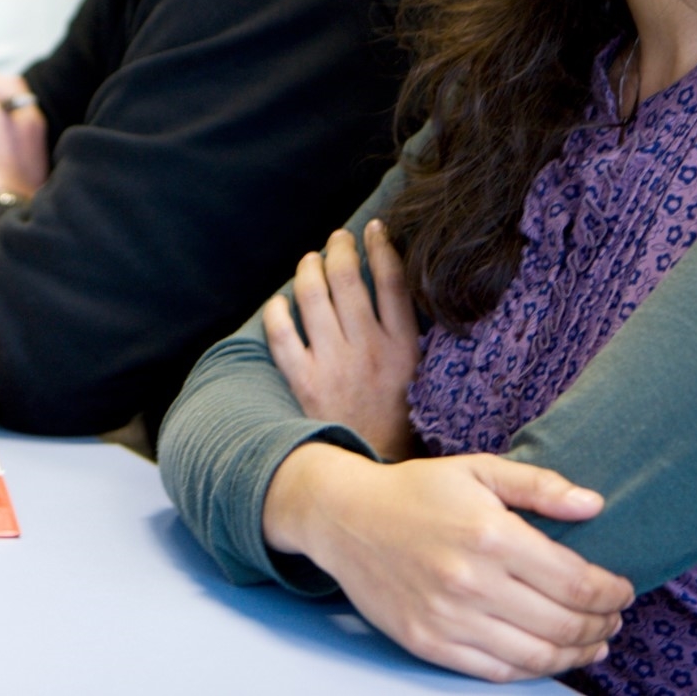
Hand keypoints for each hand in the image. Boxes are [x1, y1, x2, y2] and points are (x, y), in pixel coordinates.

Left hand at [263, 218, 419, 458]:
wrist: (376, 469)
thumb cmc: (399, 418)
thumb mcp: (420, 374)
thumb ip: (410, 333)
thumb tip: (399, 285)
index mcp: (403, 347)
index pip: (392, 281)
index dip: (381, 247)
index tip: (373, 228)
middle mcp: (368, 349)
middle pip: (347, 279)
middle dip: (339, 249)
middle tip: (337, 239)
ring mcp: (333, 364)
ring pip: (313, 296)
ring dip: (308, 268)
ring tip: (310, 259)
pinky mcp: (304, 382)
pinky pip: (281, 335)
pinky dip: (276, 311)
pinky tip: (279, 301)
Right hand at [266, 446, 633, 682]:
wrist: (343, 517)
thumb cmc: (416, 491)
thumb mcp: (477, 471)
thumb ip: (538, 485)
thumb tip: (594, 505)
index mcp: (490, 535)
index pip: (576, 583)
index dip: (611, 592)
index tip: (622, 589)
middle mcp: (471, 582)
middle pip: (564, 624)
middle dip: (602, 624)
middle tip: (612, 616)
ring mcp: (448, 618)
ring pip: (537, 656)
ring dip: (577, 653)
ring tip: (593, 641)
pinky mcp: (428, 643)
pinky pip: (497, 671)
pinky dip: (534, 669)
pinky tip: (550, 655)